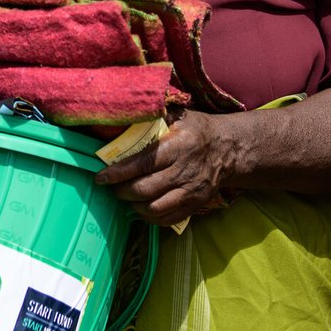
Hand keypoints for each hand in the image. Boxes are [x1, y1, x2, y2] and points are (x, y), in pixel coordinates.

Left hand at [93, 109, 236, 226]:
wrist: (229, 149)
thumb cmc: (197, 130)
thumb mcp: (179, 115)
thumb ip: (154, 115)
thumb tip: (123, 111)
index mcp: (178, 147)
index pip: (143, 163)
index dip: (118, 173)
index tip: (101, 177)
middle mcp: (185, 171)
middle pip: (145, 189)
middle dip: (122, 191)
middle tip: (111, 186)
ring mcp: (192, 191)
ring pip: (155, 208)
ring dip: (134, 205)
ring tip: (125, 196)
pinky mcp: (196, 205)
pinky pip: (168, 219)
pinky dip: (150, 217)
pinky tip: (141, 207)